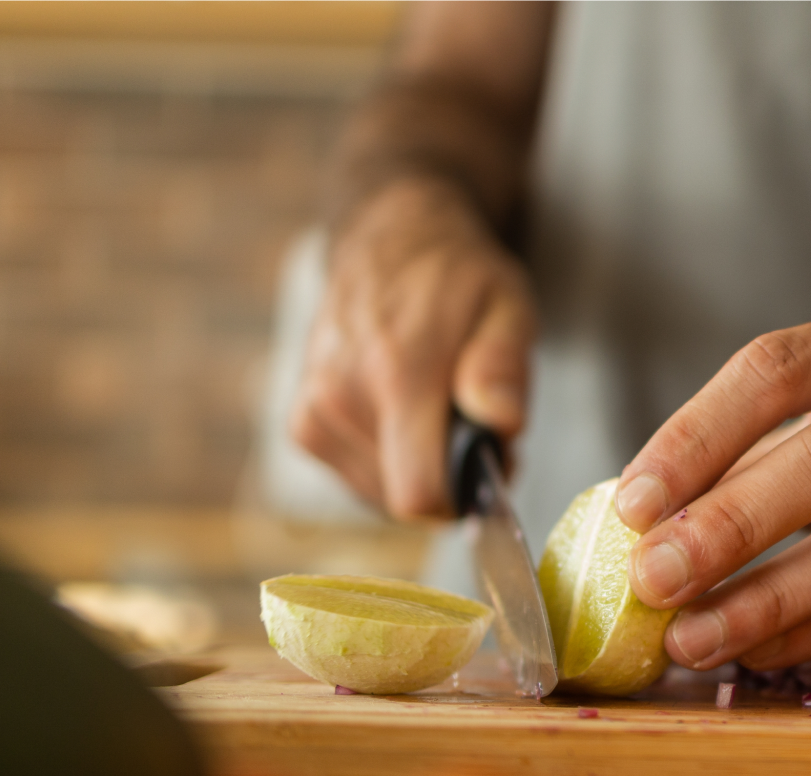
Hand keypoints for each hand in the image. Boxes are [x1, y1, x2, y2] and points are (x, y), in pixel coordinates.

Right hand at [292, 178, 533, 518]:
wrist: (387, 240)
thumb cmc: (457, 277)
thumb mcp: (508, 305)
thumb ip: (505, 366)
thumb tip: (501, 422)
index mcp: (395, 373)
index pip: (417, 495)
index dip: (463, 497)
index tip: (491, 460)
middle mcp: (339, 398)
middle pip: (405, 499)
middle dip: (449, 476)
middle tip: (472, 420)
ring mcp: (313, 413)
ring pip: (382, 495)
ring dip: (420, 466)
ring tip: (437, 408)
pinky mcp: (302, 425)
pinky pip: (360, 479)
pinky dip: (391, 461)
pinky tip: (405, 414)